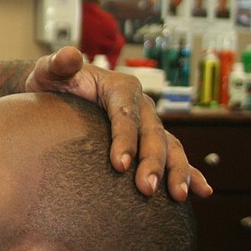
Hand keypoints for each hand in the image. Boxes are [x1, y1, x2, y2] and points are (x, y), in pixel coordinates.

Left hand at [24, 46, 211, 200]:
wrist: (55, 93)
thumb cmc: (53, 82)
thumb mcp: (50, 70)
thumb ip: (58, 64)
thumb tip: (68, 55)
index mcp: (120, 88)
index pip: (125, 115)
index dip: (124, 140)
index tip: (118, 165)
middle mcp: (140, 105)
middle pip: (151, 134)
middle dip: (152, 162)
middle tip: (145, 188)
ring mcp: (147, 123)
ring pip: (169, 146)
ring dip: (176, 171)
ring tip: (177, 196)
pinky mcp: (147, 140)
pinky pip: (172, 156)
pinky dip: (189, 173)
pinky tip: (200, 192)